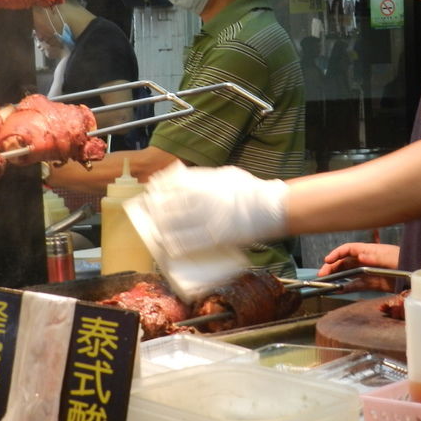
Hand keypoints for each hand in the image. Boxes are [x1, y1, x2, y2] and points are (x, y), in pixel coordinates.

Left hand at [124, 161, 288, 259]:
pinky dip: (176, 246)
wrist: (270, 207)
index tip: (152, 192)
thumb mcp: (224, 173)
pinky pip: (188, 244)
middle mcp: (203, 200)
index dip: (158, 190)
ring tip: (158, 232)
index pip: (170, 186)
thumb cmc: (249, 189)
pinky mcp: (215, 237)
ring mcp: (208, 220)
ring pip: (174, 227)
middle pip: (167, 207)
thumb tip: (180, 176)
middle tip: (150, 214)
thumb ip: (202, 176)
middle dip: (155, 212)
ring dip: (162, 231)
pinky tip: (171, 247)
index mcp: (205, 183)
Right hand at [318, 242, 399, 292]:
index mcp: (369, 250)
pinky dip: (347, 287)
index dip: (337, 254)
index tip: (327, 260)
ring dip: (337, 277)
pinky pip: (357, 285)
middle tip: (322, 275)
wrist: (417, 273)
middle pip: (345, 262)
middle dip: (333, 267)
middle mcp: (367, 260)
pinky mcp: (373, 283)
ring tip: (327, 283)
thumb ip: (375, 258)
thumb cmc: (406, 260)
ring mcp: (369, 272)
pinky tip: (339, 290)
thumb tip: (360, 256)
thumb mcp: (391, 258)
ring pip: (349, 273)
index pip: (349, 249)